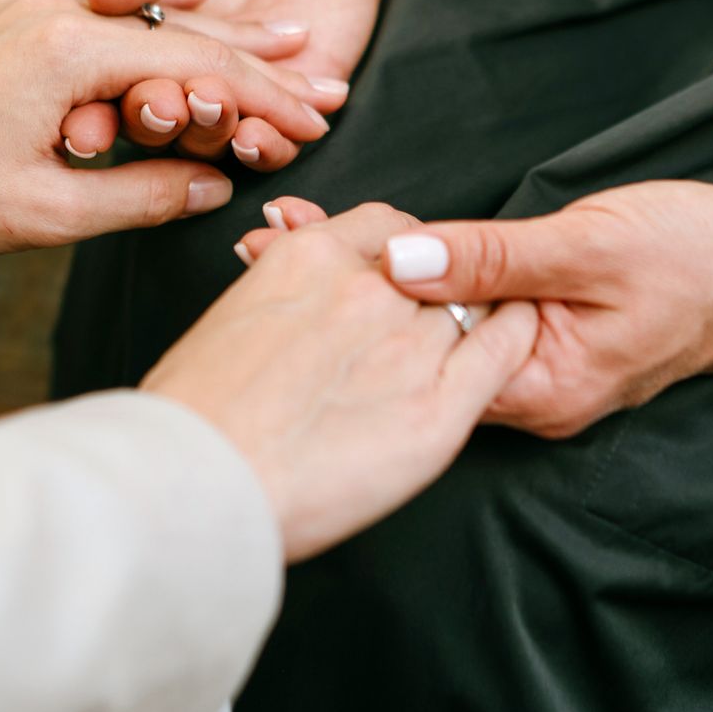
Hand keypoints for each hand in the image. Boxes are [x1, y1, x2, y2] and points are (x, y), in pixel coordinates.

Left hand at [0, 0, 343, 254]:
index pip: (195, 68)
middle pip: (187, 34)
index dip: (262, 100)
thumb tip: (216, 189)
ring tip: (286, 44)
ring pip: (155, 17)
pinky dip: (168, 15)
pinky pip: (116, 10)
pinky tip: (206, 3)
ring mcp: (40, 8)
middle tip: (324, 84)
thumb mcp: (48, 213)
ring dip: (222, 34)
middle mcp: (61, 13)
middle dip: (261, 62)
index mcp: (72, 53)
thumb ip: (143, 197)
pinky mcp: (24, 18)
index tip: (314, 124)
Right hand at [49, 0, 343, 171]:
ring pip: (208, 138)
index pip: (104, 74)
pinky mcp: (286, 111)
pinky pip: (270, 149)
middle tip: (163, 106)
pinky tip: (267, 133)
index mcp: (134, 30)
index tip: (80, 121)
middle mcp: (175, 73)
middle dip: (151, 117)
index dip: (91, 100)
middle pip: (151, 115)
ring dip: (210, 132)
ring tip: (220, 109)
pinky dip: (267, 148)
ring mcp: (230, 97)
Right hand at [143, 203, 537, 560]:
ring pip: (473, 306)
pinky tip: (518, 337)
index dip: (408, 255)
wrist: (193, 483)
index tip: (408, 277)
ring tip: (475, 338)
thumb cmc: (193, 417)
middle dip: (441, 290)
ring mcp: (408, 345)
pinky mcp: (437, 408)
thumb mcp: (231, 319)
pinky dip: (516, 335)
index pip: (391, 229)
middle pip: (438, 269)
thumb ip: (283, 293)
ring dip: (476, 317)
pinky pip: (503, 350)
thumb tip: (291, 290)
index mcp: (311, 257)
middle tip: (433, 322)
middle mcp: (369, 288)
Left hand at [242, 179, 712, 438]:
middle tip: (260, 240)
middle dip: (339, 296)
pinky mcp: (548, 337)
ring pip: (437, 329)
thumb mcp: (590, 244)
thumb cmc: (702, 255)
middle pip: (414, 349)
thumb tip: (401, 257)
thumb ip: (493, 257)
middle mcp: (530, 394)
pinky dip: (423, 279)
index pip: (417, 357)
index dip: (345, 307)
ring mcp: (538, 369)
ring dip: (372, 282)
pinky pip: (470, 316)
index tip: (276, 253)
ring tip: (292, 235)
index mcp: (540, 389)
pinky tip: (377, 248)